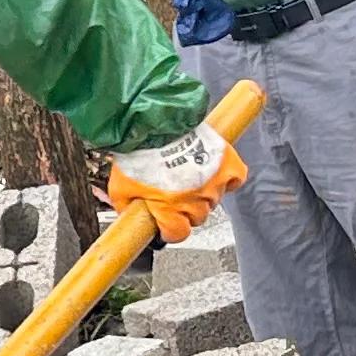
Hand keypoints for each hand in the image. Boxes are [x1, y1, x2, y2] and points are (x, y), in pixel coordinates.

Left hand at [106, 123, 244, 243]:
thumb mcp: (120, 188)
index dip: (170, 229)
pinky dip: (227, 178)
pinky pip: (235, 180)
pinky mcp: (228, 164)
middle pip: (197, 217)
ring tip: (187, 174)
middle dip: (185, 208)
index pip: (178, 234)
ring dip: (202, 191)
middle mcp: (195, 201)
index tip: (166, 224)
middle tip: (173, 191)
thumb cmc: (138, 152)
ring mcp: (214, 183)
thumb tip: (130, 217)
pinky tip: (214, 172)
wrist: (155, 122)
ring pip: (213, 199)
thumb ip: (128, 208)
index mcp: (171, 211)